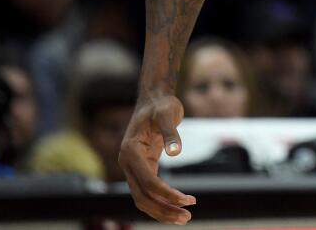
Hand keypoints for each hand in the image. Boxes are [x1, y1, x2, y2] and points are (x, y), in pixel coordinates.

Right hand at [119, 94, 195, 223]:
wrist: (154, 97)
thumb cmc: (161, 104)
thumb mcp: (167, 113)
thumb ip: (171, 133)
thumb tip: (177, 152)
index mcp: (130, 151)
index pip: (148, 182)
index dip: (167, 194)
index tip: (187, 200)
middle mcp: (127, 162)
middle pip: (142, 197)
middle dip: (163, 210)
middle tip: (187, 218)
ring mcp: (133, 166)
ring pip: (143, 198)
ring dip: (162, 210)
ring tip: (185, 217)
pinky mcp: (142, 166)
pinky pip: (148, 190)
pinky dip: (161, 200)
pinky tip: (177, 204)